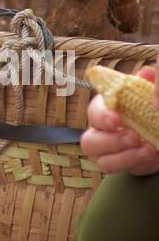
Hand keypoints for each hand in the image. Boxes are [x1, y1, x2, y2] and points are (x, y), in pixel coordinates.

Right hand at [81, 59, 158, 175]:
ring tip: (147, 148)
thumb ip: (145, 83)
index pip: (94, 111)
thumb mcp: (146, 94)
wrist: (155, 129)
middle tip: (135, 137)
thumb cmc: (146, 107)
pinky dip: (132, 163)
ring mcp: (107, 150)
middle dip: (112, 141)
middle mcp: (100, 130)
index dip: (103, 117)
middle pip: (88, 141)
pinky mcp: (117, 164)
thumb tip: (146, 72)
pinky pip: (114, 169)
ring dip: (124, 156)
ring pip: (100, 159)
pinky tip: (149, 155)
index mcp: (104, 108)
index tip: (118, 119)